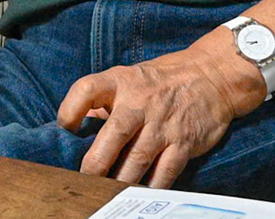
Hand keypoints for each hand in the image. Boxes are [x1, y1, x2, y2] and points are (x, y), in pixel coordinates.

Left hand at [56, 40, 265, 187]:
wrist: (211, 77)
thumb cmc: (159, 82)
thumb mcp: (128, 79)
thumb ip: (102, 102)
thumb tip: (74, 130)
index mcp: (120, 81)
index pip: (86, 89)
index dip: (70, 110)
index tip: (64, 130)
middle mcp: (140, 101)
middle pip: (114, 133)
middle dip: (96, 163)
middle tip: (83, 181)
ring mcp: (163, 123)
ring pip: (138, 159)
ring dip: (120, 181)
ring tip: (106, 196)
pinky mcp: (183, 141)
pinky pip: (165, 171)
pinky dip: (150, 188)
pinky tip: (137, 197)